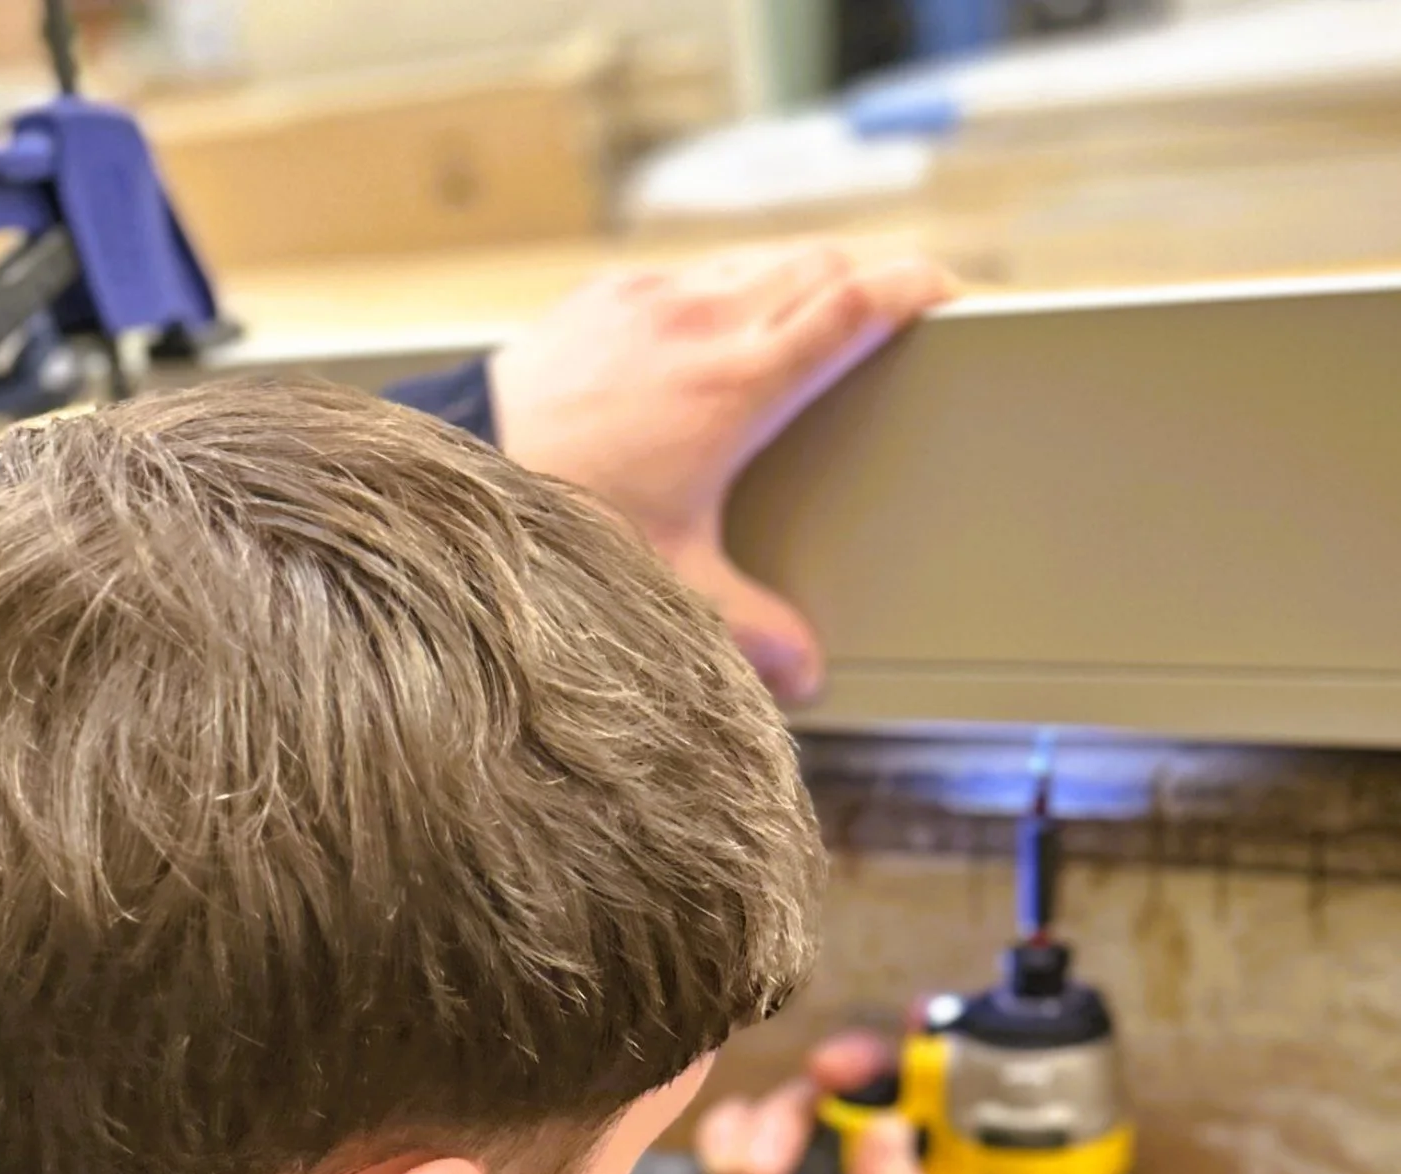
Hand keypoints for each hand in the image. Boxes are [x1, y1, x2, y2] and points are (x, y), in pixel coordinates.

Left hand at [488, 246, 953, 702]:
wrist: (464, 479)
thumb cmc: (563, 523)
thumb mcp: (670, 582)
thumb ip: (749, 627)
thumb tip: (806, 675)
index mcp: (740, 380)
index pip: (858, 303)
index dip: (915, 287)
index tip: (948, 294)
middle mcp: (701, 320)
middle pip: (820, 264)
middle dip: (868, 278)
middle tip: (895, 308)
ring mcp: (648, 298)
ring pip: (755, 260)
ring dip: (794, 279)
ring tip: (811, 316)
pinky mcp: (602, 296)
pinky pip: (687, 272)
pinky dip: (720, 289)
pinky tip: (712, 330)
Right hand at [623, 1031, 934, 1173]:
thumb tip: (886, 1127)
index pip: (934, 1106)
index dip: (934, 1053)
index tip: (922, 1018)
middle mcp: (855, 1155)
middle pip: (858, 1081)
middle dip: (845, 1067)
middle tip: (828, 1070)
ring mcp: (794, 1151)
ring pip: (789, 1099)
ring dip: (768, 1130)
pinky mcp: (736, 1153)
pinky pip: (731, 1118)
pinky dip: (725, 1141)